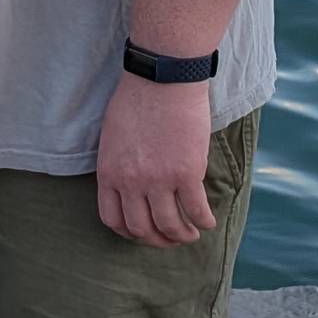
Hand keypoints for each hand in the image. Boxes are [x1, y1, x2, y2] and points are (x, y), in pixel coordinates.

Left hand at [96, 70, 213, 246]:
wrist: (163, 78)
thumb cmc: (137, 98)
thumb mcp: (112, 136)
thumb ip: (117, 164)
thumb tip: (129, 184)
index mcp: (109, 172)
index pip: (113, 219)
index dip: (129, 233)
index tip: (143, 232)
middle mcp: (131, 182)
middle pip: (141, 228)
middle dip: (157, 240)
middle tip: (170, 239)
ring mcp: (159, 180)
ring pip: (170, 225)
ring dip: (182, 236)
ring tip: (192, 234)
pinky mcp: (187, 173)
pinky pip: (196, 210)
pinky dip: (203, 221)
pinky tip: (208, 222)